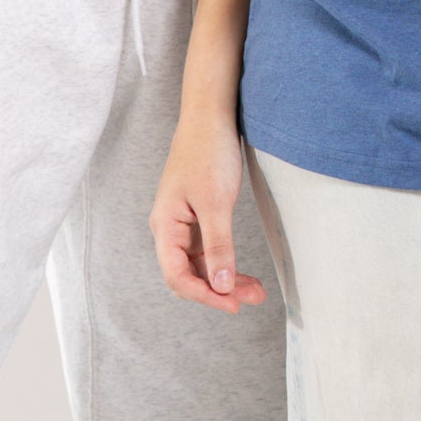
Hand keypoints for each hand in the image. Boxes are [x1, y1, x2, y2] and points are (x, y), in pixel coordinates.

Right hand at [152, 107, 267, 311]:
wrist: (211, 116)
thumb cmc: (208, 153)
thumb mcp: (216, 202)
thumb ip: (219, 245)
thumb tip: (220, 286)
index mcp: (165, 227)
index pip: (177, 276)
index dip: (204, 295)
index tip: (232, 304)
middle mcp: (170, 229)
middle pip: (190, 274)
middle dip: (219, 290)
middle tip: (252, 299)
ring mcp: (184, 224)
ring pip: (202, 263)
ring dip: (226, 278)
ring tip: (256, 290)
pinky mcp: (199, 215)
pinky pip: (210, 248)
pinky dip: (227, 260)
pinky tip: (243, 271)